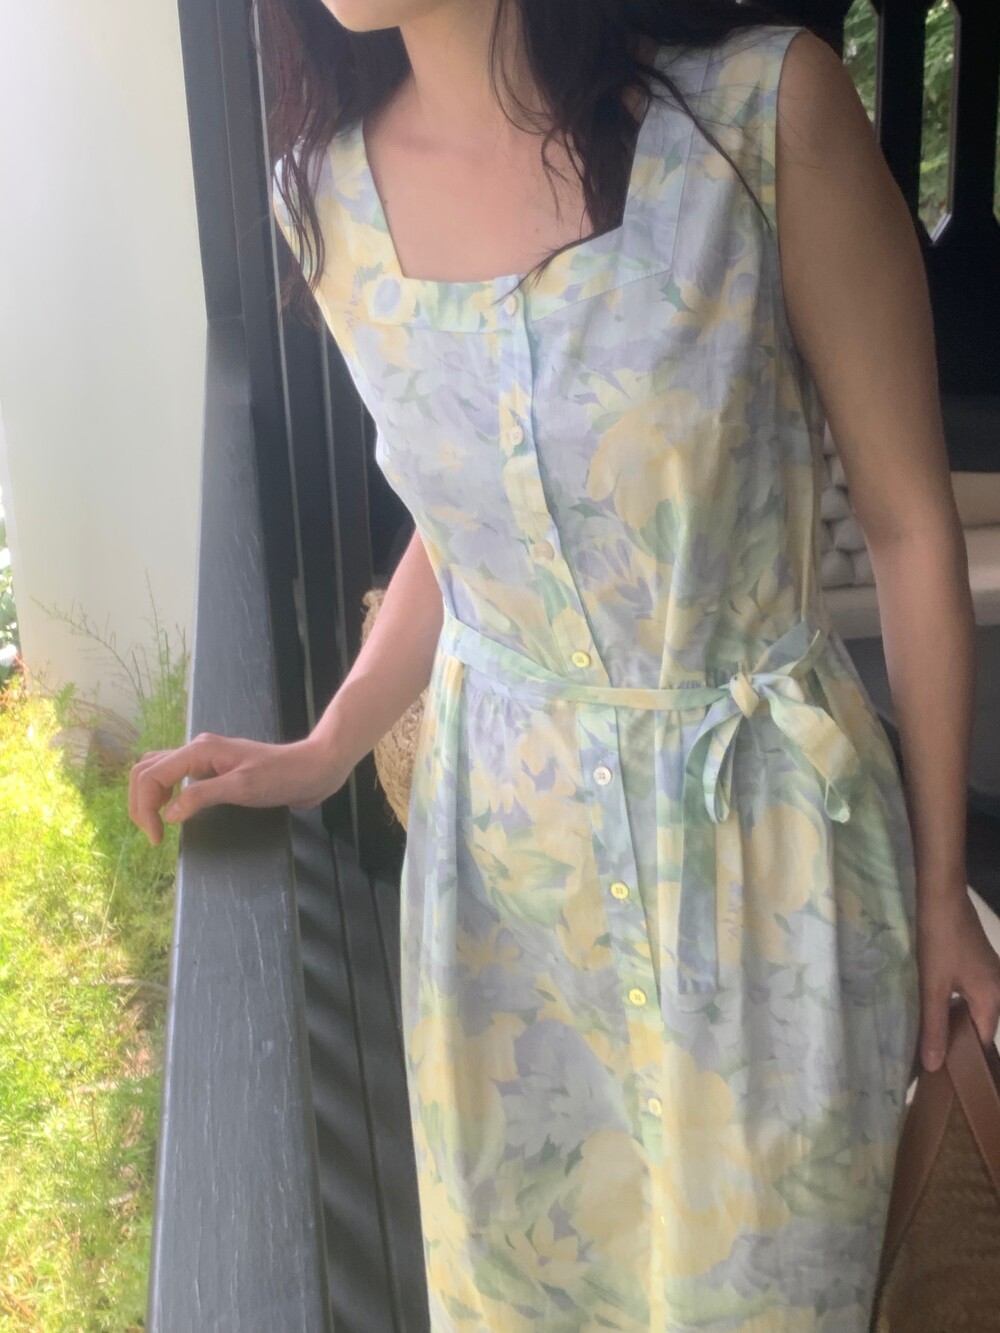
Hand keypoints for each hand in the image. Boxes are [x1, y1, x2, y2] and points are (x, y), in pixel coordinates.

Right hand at [128, 732, 349, 845]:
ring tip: (154, 824)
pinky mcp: (215, 770)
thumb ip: (203, 796)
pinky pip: (177, 777)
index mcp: (199, 751)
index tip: (157, 839)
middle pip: (147, 769)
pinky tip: (172, 811)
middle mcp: (197, 750)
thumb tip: (167, 813)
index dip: (145, 808)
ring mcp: (205, 759)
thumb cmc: (281, 776)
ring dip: (149, 795)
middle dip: (141, 801)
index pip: (152, 775)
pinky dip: (165, 792)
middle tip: (151, 835)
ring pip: (158, 770)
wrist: (313, 770)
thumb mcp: (242, 788)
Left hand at [916, 884, 999, 1071]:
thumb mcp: (932, 987)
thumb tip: (934, 1067)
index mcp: (992, 999)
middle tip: (933, 1058)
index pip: (984, 1041)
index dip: (965, 1058)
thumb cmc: (939, 942)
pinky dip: (955, 1005)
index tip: (944, 1072)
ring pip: (974, 1009)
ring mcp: (989, 973)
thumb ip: (933, 1027)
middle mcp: (997, 988)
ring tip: (931, 1038)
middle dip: (959, 1042)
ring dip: (955, 1022)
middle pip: (981, 1025)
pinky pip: (970, 994)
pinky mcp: (977, 962)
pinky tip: (935, 1007)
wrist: (942, 896)